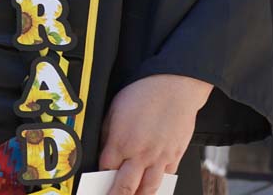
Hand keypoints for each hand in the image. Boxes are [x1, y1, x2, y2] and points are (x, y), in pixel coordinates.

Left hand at [99, 74, 211, 194]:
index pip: (105, 170)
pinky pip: (166, 178)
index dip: (99, 177)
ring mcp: (159, 158)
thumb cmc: (144, 93)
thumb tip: (105, 148)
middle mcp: (140, 155)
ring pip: (148, 189)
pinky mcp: (175, 156)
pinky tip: (153, 186)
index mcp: (121, 143)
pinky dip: (159, 185)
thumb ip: (108, 133)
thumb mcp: (114, 109)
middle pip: (125, 187)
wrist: (175, 87)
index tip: (97, 181)